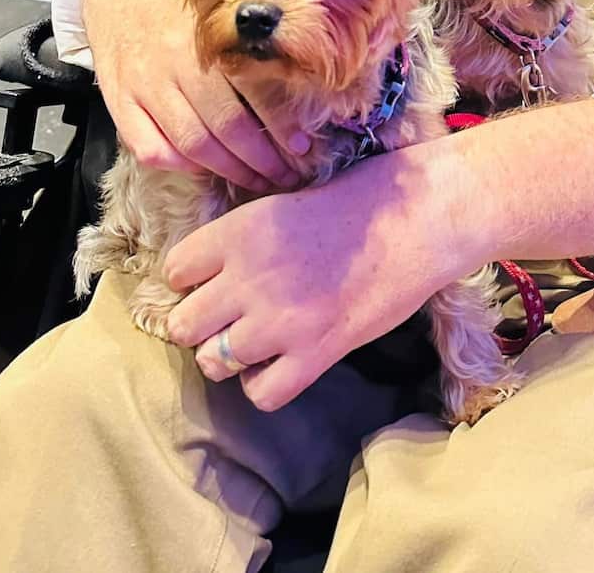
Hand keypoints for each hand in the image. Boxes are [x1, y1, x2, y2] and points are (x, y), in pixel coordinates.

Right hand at [84, 0, 308, 191]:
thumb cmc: (182, 1)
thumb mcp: (222, 6)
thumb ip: (251, 42)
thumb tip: (299, 79)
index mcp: (210, 36)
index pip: (255, 91)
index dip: (282, 127)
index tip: (303, 148)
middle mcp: (176, 61)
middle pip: (225, 127)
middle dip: (260, 160)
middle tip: (285, 176)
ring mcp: (143, 83)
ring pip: (191, 144)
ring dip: (228, 171)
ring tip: (254, 180)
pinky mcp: (117, 100)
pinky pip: (148, 148)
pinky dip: (178, 166)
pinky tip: (202, 168)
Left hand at [165, 147, 464, 410]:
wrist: (418, 218)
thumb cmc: (359, 199)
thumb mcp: (285, 200)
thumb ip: (243, 237)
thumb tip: (211, 271)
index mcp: (239, 231)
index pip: (175, 271)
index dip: (191, 278)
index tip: (214, 277)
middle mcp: (248, 278)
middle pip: (182, 324)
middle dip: (201, 323)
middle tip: (228, 315)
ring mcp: (280, 321)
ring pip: (213, 362)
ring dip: (230, 354)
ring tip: (256, 339)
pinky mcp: (316, 353)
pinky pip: (260, 393)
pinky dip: (265, 383)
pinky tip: (282, 361)